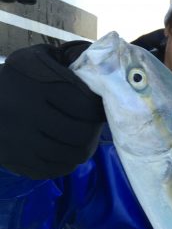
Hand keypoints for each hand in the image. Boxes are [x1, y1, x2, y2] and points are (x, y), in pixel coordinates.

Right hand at [0, 42, 104, 178]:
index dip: (98, 110)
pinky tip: (65, 150)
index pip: (85, 107)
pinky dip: (67, 161)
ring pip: (73, 155)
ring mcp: (23, 143)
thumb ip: (68, 62)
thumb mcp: (36, 59)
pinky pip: (57, 169)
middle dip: (93, 131)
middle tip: (93, 126)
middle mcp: (28, 116)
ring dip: (84, 148)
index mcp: (36, 87)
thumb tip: (100, 70)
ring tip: (83, 139)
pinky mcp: (19, 162)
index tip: (98, 108)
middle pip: (82, 134)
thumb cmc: (14, 79)